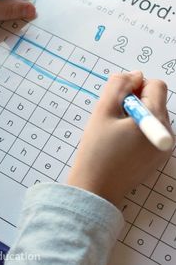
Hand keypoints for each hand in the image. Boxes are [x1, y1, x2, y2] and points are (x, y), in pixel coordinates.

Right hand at [67, 71, 173, 207]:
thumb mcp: (103, 111)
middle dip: (134, 102)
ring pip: (151, 115)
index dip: (135, 86)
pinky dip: (136, 129)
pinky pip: (150, 131)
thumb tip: (135, 75)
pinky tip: (120, 142)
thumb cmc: (97, 151)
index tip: (118, 100)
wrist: (95, 189)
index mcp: (156, 121)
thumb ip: (119, 86)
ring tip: (114, 132)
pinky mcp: (157, 157)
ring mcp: (164, 148)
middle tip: (112, 118)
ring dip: (133, 115)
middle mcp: (168, 134)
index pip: (156, 85)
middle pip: (155, 101)